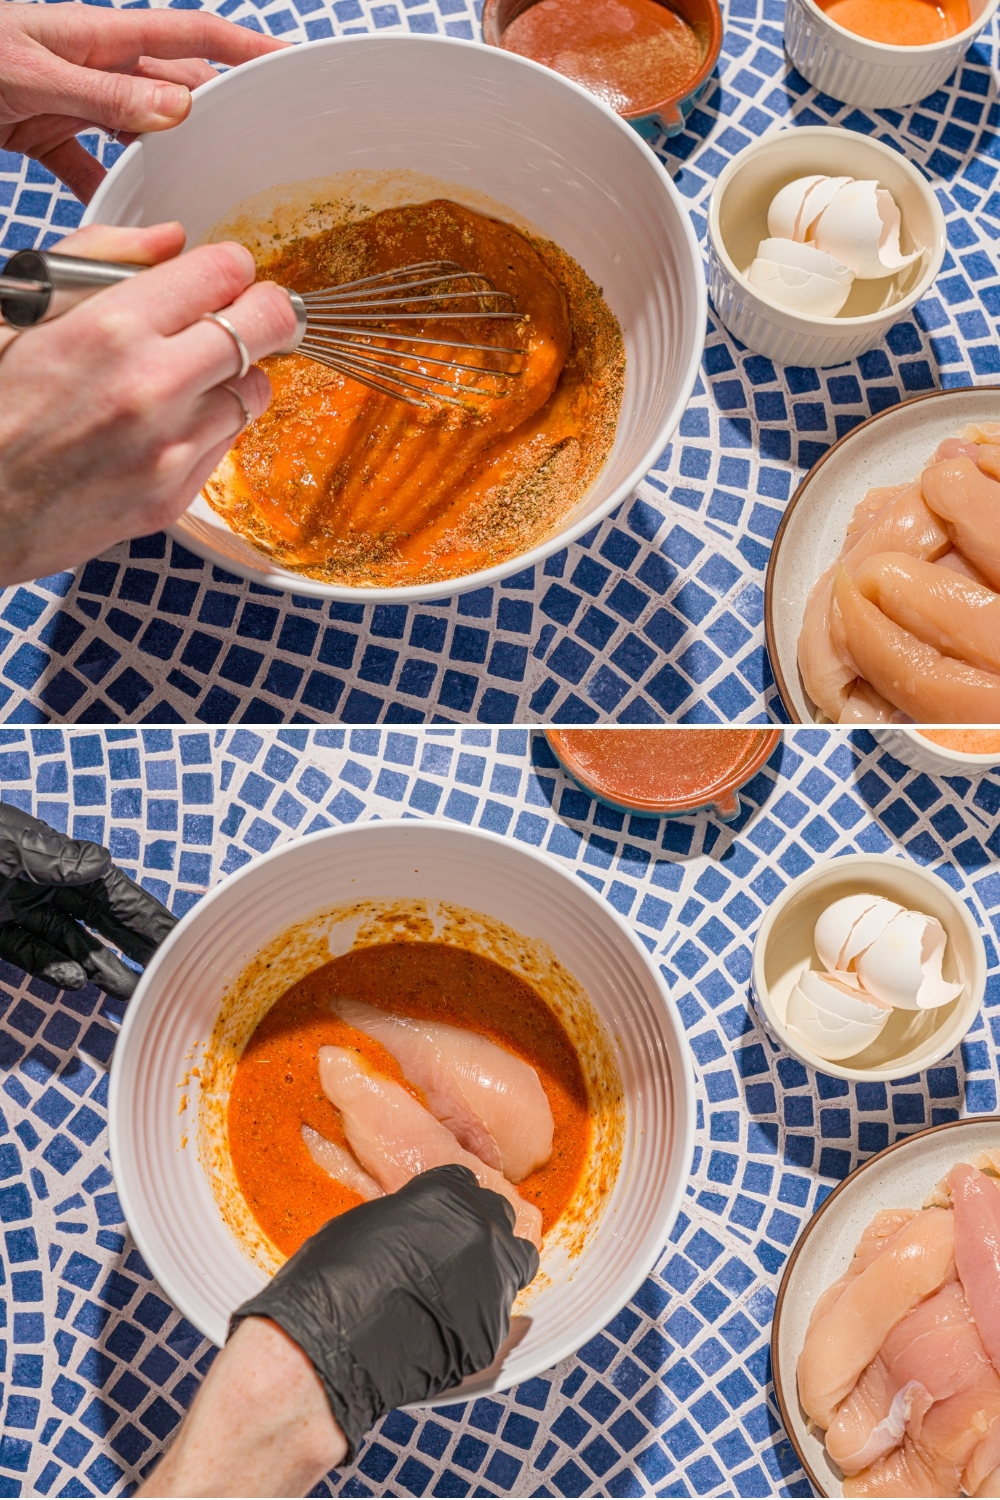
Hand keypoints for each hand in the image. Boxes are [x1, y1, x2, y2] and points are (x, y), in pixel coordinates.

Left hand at [0, 2, 285, 200]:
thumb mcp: (31, 73)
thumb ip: (103, 93)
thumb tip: (179, 109)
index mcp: (101, 36)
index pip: (194, 36)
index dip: (246, 48)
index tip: (292, 66)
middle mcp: (96, 66)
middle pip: (175, 90)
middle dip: (219, 117)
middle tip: (260, 155)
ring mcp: (73, 99)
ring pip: (139, 134)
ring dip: (168, 163)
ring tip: (204, 196)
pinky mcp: (46, 132)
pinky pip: (90, 167)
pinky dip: (107, 195)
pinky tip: (121, 227)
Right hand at [0, 221, 297, 585]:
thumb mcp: (23, 307)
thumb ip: (100, 257)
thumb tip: (172, 238)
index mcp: (110, 327)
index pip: (222, 272)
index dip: (231, 268)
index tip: (227, 277)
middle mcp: (149, 387)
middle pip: (265, 326)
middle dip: (265, 312)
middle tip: (257, 315)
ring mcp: (168, 448)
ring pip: (254, 388)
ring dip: (236, 374)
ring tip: (196, 376)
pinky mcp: (174, 495)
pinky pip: (229, 441)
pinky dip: (214, 424)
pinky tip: (172, 422)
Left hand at [0, 801, 175, 999]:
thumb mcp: (9, 844)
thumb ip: (53, 858)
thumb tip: (101, 864)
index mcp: (57, 857)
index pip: (115, 893)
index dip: (149, 916)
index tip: (180, 937)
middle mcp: (44, 884)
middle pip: (100, 922)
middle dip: (134, 947)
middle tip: (168, 973)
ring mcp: (18, 908)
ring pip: (70, 944)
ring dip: (99, 968)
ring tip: (130, 991)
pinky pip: (30, 953)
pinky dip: (52, 969)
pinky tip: (75, 982)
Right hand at [232, 1165, 539, 1458]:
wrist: (331, 1346)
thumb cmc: (334, 1278)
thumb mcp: (372, 1220)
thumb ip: (414, 1214)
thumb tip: (424, 1224)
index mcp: (449, 1193)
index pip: (468, 1182)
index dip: (453, 1201)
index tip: (443, 1216)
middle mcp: (481, 1229)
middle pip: (499, 1217)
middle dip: (480, 1229)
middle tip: (453, 1251)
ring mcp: (493, 1279)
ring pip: (514, 1262)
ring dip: (493, 1268)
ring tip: (458, 1287)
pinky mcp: (493, 1329)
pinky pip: (497, 1312)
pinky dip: (479, 1314)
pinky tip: (447, 1324)